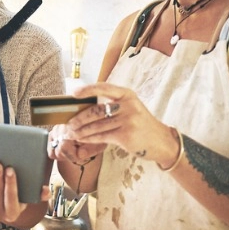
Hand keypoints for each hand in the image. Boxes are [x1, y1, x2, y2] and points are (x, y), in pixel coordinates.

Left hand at [57, 83, 174, 165]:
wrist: (161, 142)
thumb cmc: (141, 124)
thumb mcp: (131, 108)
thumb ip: (112, 105)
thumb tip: (84, 107)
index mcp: (127, 94)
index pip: (104, 88)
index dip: (88, 90)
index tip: (74, 94)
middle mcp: (128, 105)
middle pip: (96, 110)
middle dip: (79, 118)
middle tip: (68, 124)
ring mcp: (128, 120)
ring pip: (97, 125)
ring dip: (81, 131)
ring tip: (71, 133)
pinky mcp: (126, 135)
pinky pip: (102, 136)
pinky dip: (89, 138)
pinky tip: (82, 139)